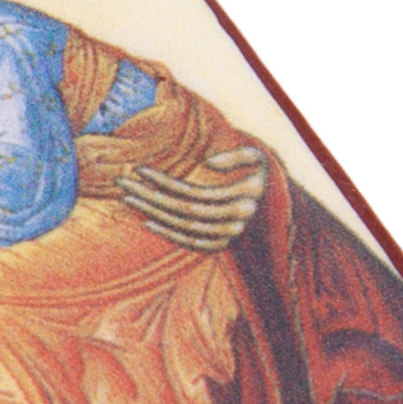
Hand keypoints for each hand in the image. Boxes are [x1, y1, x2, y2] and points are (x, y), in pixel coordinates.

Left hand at [118, 145, 267, 251]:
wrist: (281, 213)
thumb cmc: (264, 178)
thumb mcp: (262, 159)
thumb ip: (238, 155)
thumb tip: (208, 163)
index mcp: (240, 202)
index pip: (191, 193)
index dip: (163, 182)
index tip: (139, 169)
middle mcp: (233, 225)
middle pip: (180, 211)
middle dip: (149, 197)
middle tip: (121, 183)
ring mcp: (226, 240)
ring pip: (181, 228)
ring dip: (151, 213)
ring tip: (127, 197)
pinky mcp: (220, 248)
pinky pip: (190, 243)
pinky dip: (168, 234)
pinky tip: (146, 220)